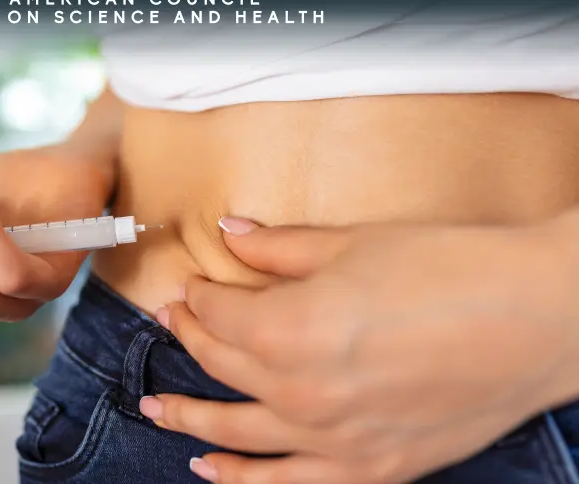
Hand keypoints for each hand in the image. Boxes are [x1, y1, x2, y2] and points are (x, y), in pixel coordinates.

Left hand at [140, 215, 578, 483]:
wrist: (538, 318)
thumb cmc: (452, 271)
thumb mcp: (354, 244)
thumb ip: (279, 248)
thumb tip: (232, 234)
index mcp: (288, 328)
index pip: (217, 312)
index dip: (198, 293)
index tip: (192, 283)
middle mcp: (299, 391)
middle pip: (219, 364)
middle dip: (188, 337)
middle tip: (172, 321)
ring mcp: (332, 438)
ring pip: (235, 431)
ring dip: (188, 417)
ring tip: (156, 408)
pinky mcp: (369, 469)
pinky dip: (241, 480)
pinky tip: (210, 469)